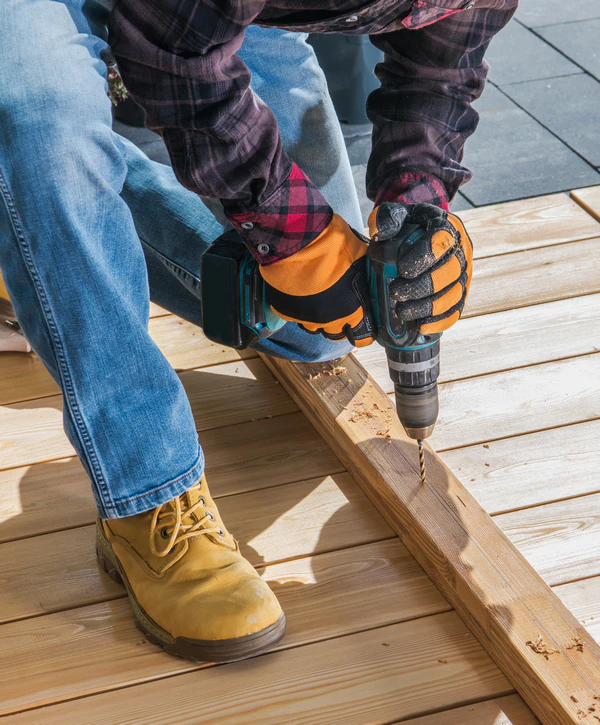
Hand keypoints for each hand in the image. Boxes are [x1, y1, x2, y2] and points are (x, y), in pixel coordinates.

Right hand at [258, 214, 375, 346]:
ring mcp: (306, 318)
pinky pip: (294, 316)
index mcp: (353, 310)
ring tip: (316, 300)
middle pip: (336, 334)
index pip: (363, 337)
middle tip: (337, 307)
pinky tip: (298, 294)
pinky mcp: (286, 312)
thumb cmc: (333, 247)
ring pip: (314, 327)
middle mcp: (330, 320)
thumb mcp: (359, 256)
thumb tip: (372, 272)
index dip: (363, 331)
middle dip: (338, 323)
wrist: (298, 243)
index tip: (360, 323)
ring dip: (317, 317)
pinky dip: (297, 308)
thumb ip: (365, 272)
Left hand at [368, 203, 472, 334]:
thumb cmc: (407, 225)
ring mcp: (463, 275)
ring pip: (453, 295)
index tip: (402, 268)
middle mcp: (462, 251)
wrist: (420, 236)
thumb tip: (381, 234)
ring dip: (427, 307)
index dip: (424, 257)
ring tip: (402, 311)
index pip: (442, 240)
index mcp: (448, 227)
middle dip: (422, 286)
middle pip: (449, 272)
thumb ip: (387, 218)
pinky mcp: (460, 295)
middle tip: (396, 292)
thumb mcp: (396, 214)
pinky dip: (439, 321)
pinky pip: (455, 311)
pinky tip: (420, 326)